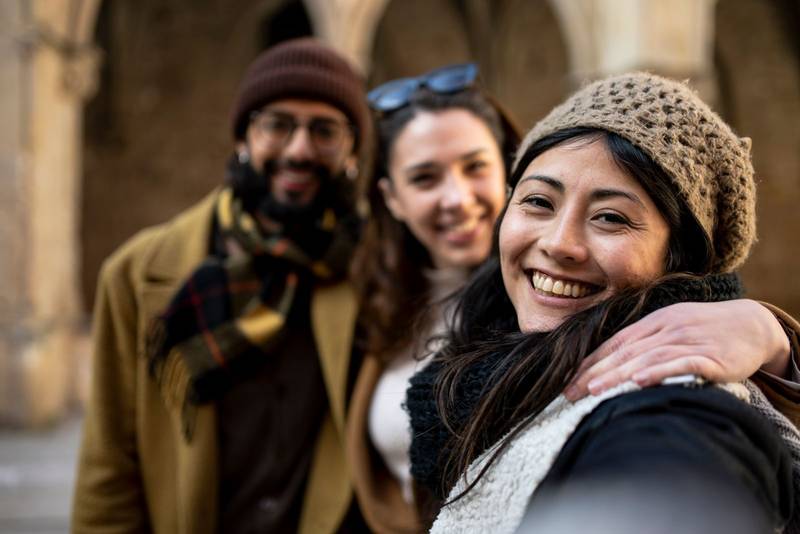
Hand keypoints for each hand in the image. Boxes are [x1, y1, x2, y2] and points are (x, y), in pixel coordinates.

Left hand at [564, 299, 790, 400]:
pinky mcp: (710, 357)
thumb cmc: (703, 330)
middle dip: (593, 373)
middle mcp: (665, 330)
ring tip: (594, 390)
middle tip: (569, 393)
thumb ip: (642, 345)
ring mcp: (687, 341)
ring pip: (646, 359)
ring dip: (618, 375)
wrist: (751, 324)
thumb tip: (609, 366)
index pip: (613, 345)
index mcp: (652, 324)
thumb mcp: (669, 329)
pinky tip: (641, 381)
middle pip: (623, 353)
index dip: (588, 363)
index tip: (565, 382)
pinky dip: (659, 372)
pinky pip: (681, 364)